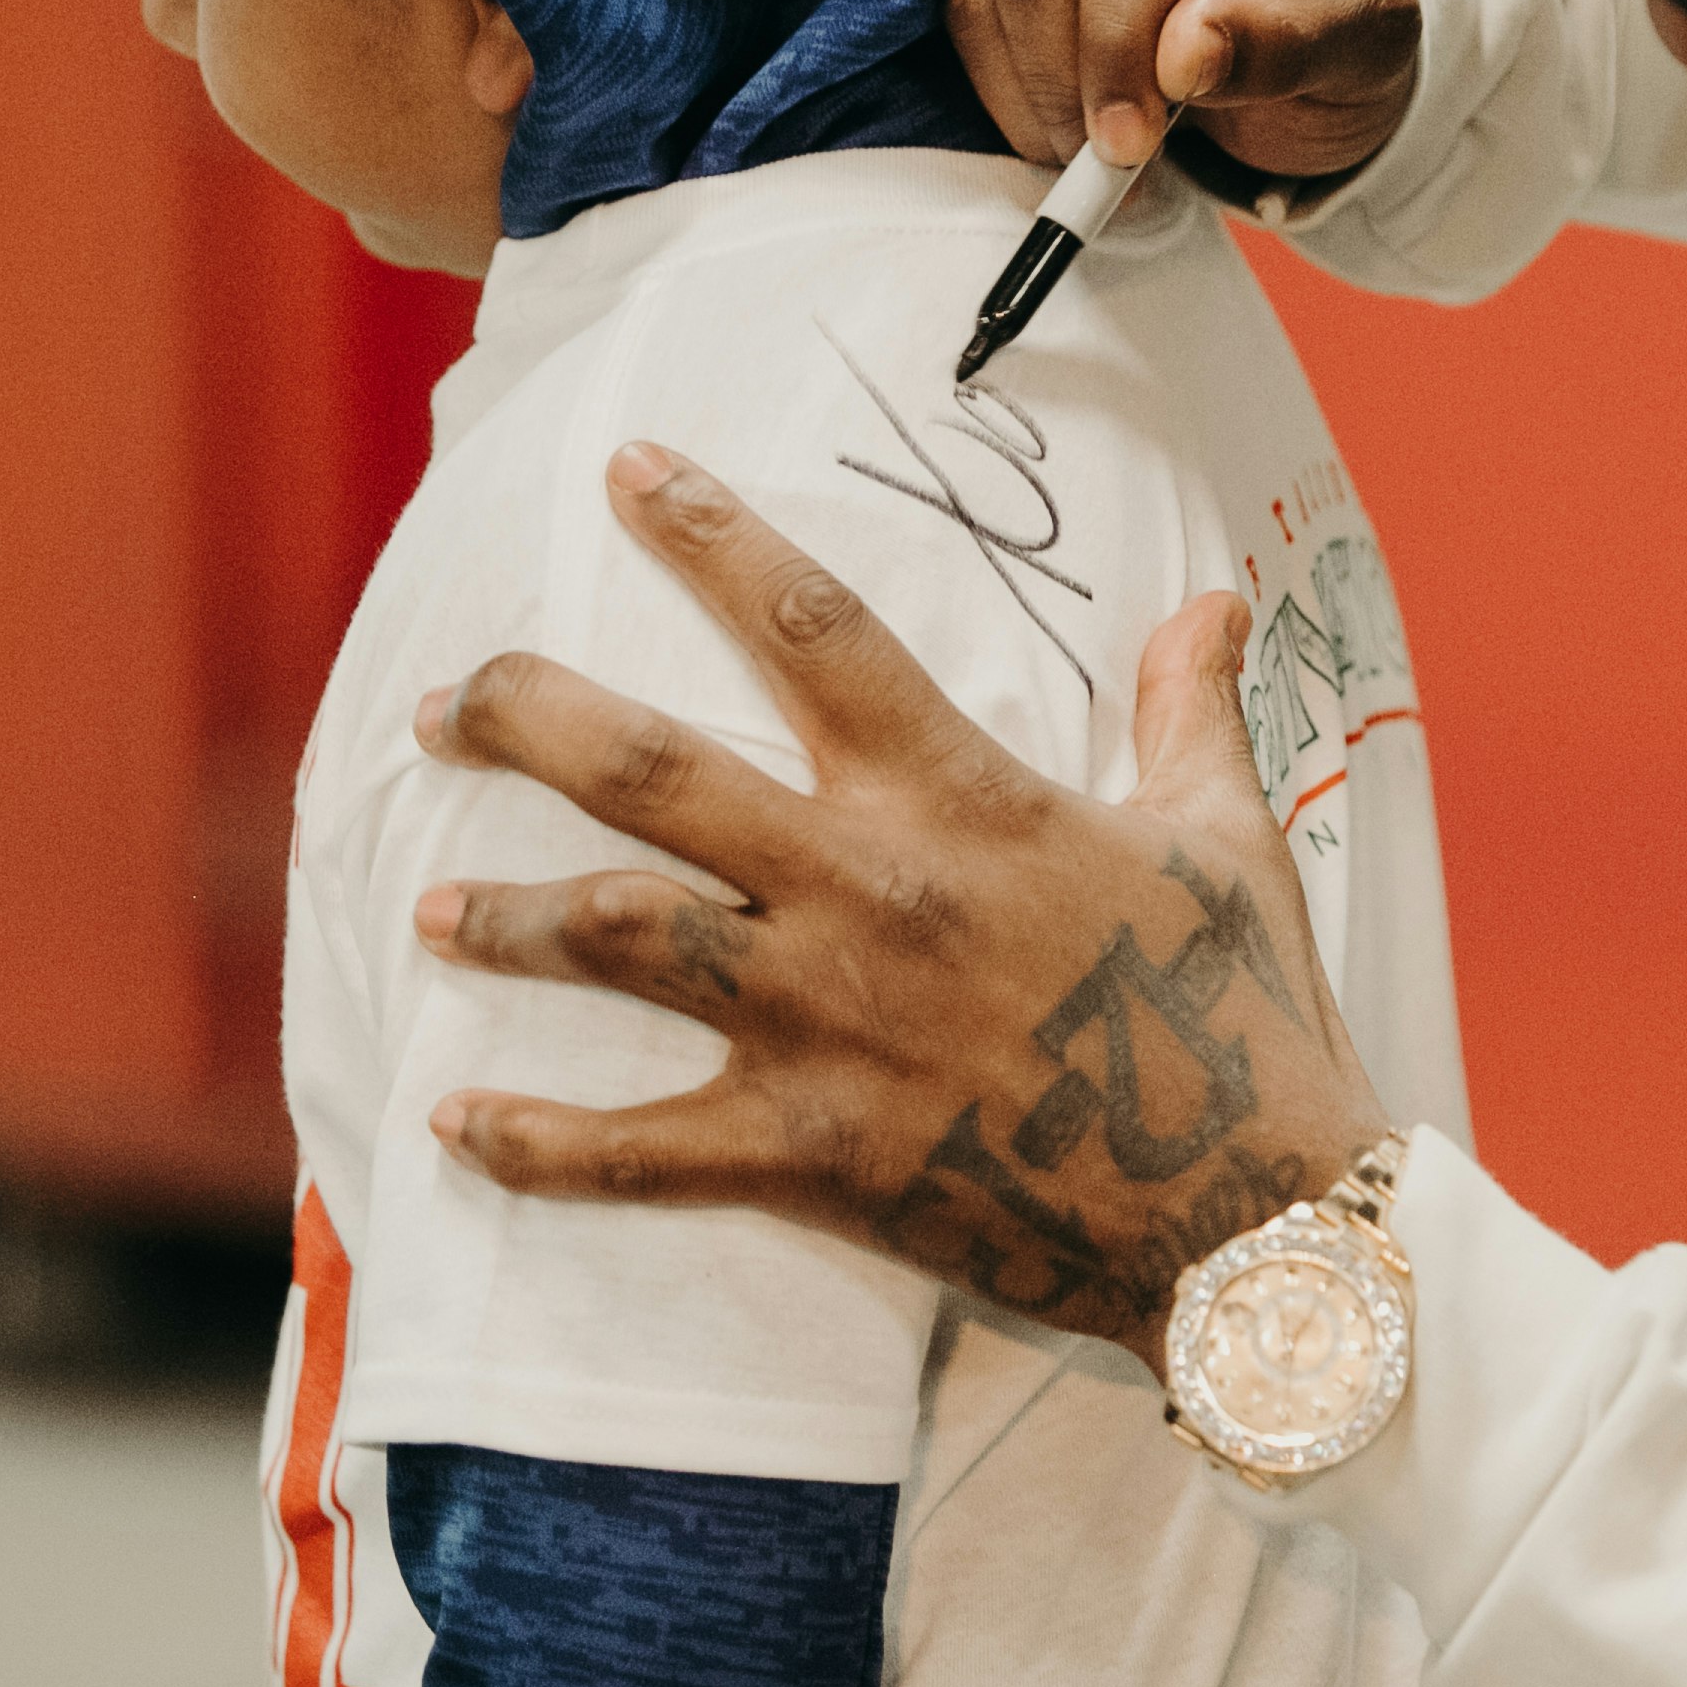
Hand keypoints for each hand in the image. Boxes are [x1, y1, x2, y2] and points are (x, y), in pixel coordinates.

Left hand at [408, 443, 1388, 1373]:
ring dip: (504, 919)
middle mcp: (864, 891)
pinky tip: (453, 1125)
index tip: (631, 469)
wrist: (1258, 1216)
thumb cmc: (1248, 1016)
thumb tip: (1214, 599)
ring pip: (616, 941)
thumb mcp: (1227, 837)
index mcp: (959, 797)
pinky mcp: (809, 1158)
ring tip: (428, 906)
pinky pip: (635, 1153)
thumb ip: (1194, 707)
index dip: (713, 535)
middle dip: (526, 719)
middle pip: (649, 773)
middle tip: (447, 703)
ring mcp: (822, 1027)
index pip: (813, 626)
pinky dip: (534, 1144)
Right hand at [955, 0, 1422, 182]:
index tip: (1128, 141)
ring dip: (1023, 72)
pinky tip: (1063, 106)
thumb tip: (1181, 57)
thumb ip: (1295, 37)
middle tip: (1105, 161)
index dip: (1118, 32)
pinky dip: (1000, 61)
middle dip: (1059, 61)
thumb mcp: (1372, 32)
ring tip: (1093, 147)